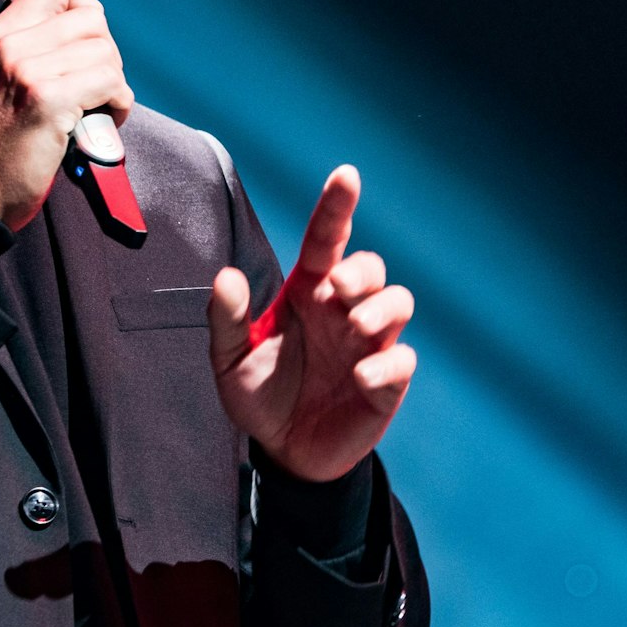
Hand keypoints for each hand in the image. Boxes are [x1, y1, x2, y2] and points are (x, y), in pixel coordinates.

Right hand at [0, 0, 132, 230]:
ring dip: (114, 83)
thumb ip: (29, 48)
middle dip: (105, 53)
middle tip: (94, 86)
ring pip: (106, 51)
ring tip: (96, 108)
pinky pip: (110, 82)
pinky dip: (118, 105)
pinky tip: (102, 122)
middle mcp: (11, 44)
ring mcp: (28, 70)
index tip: (85, 44)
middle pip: (91, 17)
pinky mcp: (49, 100)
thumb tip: (82, 28)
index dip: (83, 10)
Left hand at [207, 165, 416, 481]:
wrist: (283, 451)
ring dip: (381, 308)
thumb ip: (225, 319)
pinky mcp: (385, 384)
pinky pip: (402, 360)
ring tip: (356, 325)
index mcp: (307, 293)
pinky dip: (386, 363)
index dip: (337, 206)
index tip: (346, 175)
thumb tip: (226, 275)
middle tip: (339, 289)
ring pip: (398, 303)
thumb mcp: (228, 359)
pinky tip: (360, 377)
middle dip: (362, 272)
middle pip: (370, 268)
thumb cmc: (259, 393)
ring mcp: (367, 345)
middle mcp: (342, 311)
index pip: (327, 239)